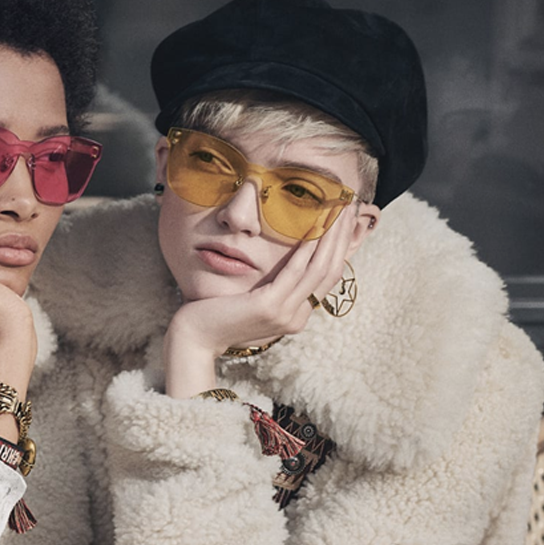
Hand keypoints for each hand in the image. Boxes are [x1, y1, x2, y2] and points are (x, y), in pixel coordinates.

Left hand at [164, 212, 355, 397]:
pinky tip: (313, 228)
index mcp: (295, 316)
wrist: (195, 337)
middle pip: (330, 272)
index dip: (340, 247)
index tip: (344, 220)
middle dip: (342, 237)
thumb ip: (273, 288)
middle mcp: (296, 318)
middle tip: (349, 207)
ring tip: (337, 210)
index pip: (328, 279)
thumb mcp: (252, 301)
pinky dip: (306, 249)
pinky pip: (294, 273)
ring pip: (319, 270)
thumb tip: (285, 262)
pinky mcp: (269, 307)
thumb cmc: (217, 313)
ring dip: (330, 237)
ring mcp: (285, 315)